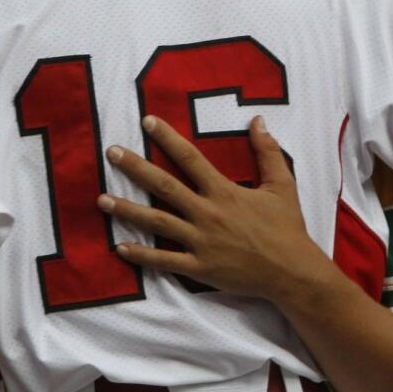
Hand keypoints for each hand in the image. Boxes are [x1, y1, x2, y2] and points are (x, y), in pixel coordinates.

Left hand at [98, 115, 328, 297]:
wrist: (291, 271)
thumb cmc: (287, 227)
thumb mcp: (282, 184)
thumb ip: (267, 152)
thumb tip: (257, 120)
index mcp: (224, 192)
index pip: (190, 159)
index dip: (167, 139)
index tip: (147, 122)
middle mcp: (207, 214)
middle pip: (164, 186)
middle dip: (135, 168)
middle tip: (111, 153)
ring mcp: (200, 242)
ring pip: (157, 222)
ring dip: (127, 210)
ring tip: (101, 199)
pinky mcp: (198, 267)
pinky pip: (164, 260)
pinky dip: (141, 255)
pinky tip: (120, 247)